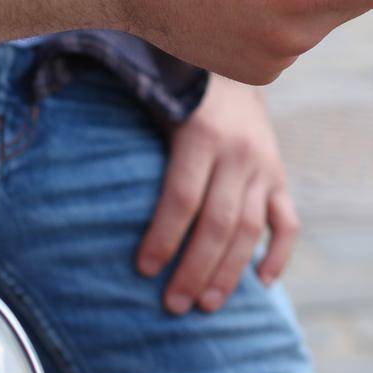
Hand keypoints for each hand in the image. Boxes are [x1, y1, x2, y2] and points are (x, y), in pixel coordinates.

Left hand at [137, 77, 298, 314]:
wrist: (232, 67)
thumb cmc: (179, 94)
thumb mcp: (158, 103)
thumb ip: (131, 136)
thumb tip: (85, 180)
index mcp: (202, 133)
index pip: (183, 197)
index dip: (163, 236)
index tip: (144, 270)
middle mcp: (239, 152)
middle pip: (218, 222)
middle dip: (195, 269)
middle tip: (174, 305)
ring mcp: (264, 166)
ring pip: (251, 229)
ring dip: (229, 272)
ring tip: (206, 305)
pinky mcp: (280, 177)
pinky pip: (287, 222)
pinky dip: (278, 254)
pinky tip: (261, 283)